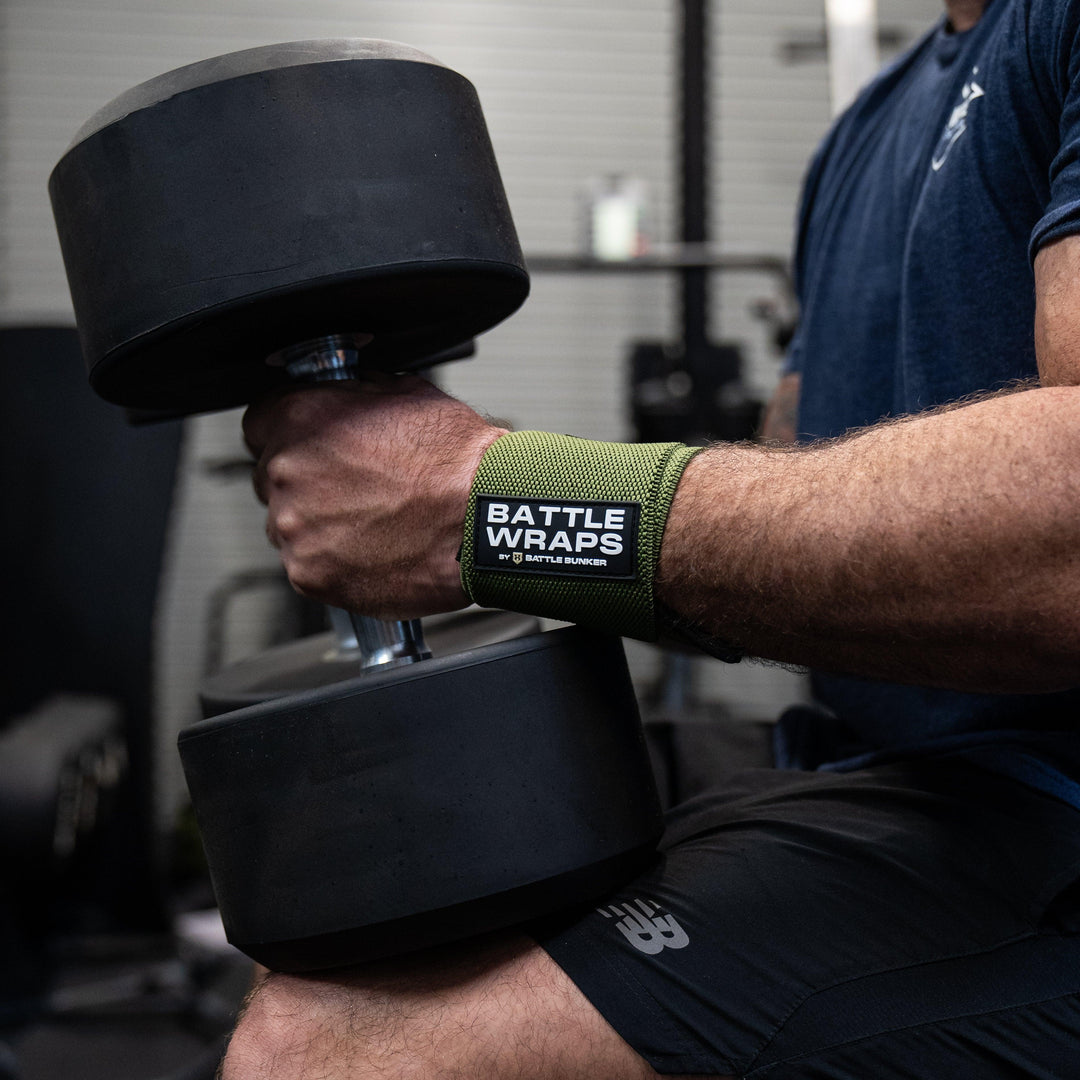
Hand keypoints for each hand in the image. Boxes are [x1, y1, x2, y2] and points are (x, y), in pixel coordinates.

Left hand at [242, 374, 505, 618]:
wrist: (482, 520)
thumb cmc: (457, 461)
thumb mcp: (408, 394)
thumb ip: (359, 395)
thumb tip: (350, 393)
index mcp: (302, 418)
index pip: (261, 424)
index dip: (289, 435)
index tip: (310, 448)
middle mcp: (287, 471)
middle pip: (272, 477)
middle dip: (306, 483)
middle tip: (352, 491)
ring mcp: (294, 527)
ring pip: (288, 525)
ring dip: (317, 525)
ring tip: (370, 524)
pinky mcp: (309, 574)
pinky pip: (306, 565)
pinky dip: (333, 562)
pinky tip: (372, 551)